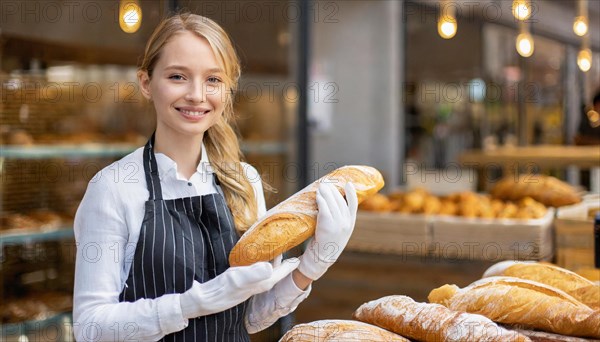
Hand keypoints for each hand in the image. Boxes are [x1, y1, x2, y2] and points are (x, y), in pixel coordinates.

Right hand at [180, 258, 298, 318]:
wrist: (202, 301)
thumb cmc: (219, 290)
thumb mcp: (237, 279)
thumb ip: (254, 273)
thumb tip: (270, 266)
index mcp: (260, 283)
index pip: (280, 273)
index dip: (290, 265)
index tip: (300, 256)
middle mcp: (256, 285)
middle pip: (275, 272)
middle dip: (284, 263)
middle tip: (289, 248)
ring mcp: (248, 285)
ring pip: (266, 271)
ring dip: (272, 261)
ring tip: (275, 248)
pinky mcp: (239, 283)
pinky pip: (256, 271)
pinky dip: (260, 262)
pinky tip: (255, 256)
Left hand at [298, 182, 357, 280]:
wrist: (322, 257)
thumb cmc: (328, 244)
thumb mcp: (339, 232)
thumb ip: (339, 220)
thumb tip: (331, 204)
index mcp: (351, 223)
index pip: (353, 205)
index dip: (352, 193)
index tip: (349, 184)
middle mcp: (346, 222)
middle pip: (340, 201)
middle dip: (332, 191)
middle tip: (326, 184)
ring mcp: (338, 223)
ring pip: (331, 202)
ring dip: (325, 193)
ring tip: (321, 188)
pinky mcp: (328, 224)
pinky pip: (324, 207)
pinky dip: (321, 200)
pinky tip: (317, 196)